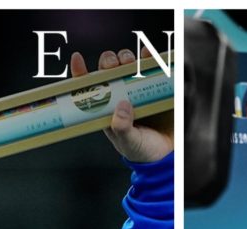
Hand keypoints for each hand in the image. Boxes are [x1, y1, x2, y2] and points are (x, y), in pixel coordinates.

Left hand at [69, 48, 172, 162]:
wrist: (168, 155)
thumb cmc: (142, 150)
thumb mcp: (129, 143)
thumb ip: (123, 128)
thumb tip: (121, 106)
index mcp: (107, 107)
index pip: (90, 87)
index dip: (81, 72)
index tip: (77, 58)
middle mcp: (121, 93)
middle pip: (110, 69)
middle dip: (109, 62)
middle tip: (113, 65)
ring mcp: (138, 87)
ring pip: (129, 63)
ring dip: (127, 57)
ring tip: (130, 63)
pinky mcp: (157, 85)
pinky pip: (152, 66)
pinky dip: (150, 57)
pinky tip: (148, 56)